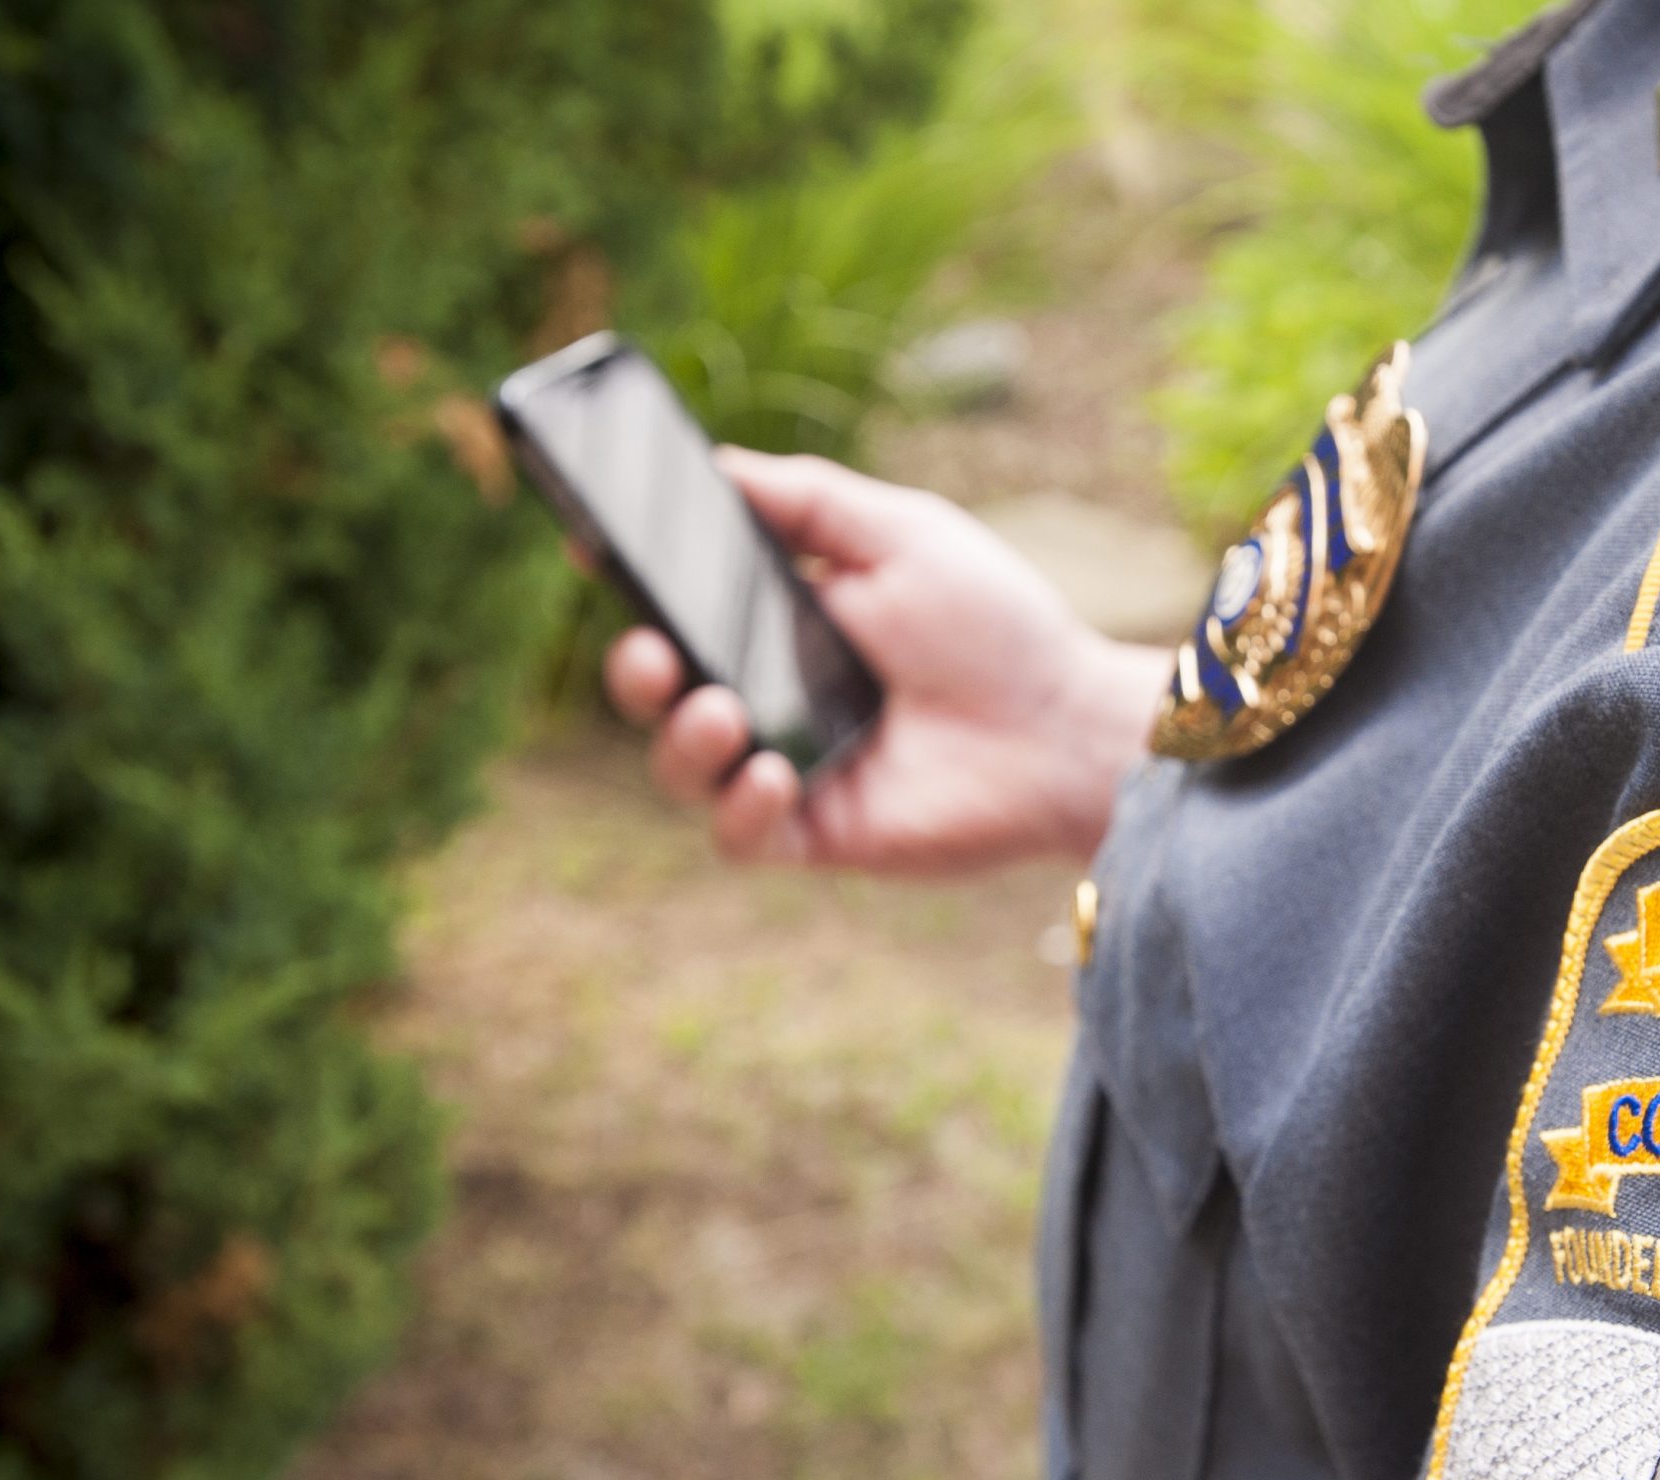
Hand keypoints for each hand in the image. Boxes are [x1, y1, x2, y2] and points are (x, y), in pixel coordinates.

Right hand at [605, 449, 1170, 873]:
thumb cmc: (996, 626)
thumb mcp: (900, 533)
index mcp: (781, 620)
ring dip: (680, 740)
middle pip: (659, 693)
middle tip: (649, 651)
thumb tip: (712, 464)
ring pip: (682, 770)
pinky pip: (741, 835)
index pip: (679, 605)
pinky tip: (774, 774)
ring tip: (721, 710)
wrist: (1068, 725)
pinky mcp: (819, 834)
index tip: (590, 547)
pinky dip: (740, 807)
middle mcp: (773, 695)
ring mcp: (791, 767)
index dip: (629, 584)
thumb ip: (805, 499)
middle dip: (630, 673)